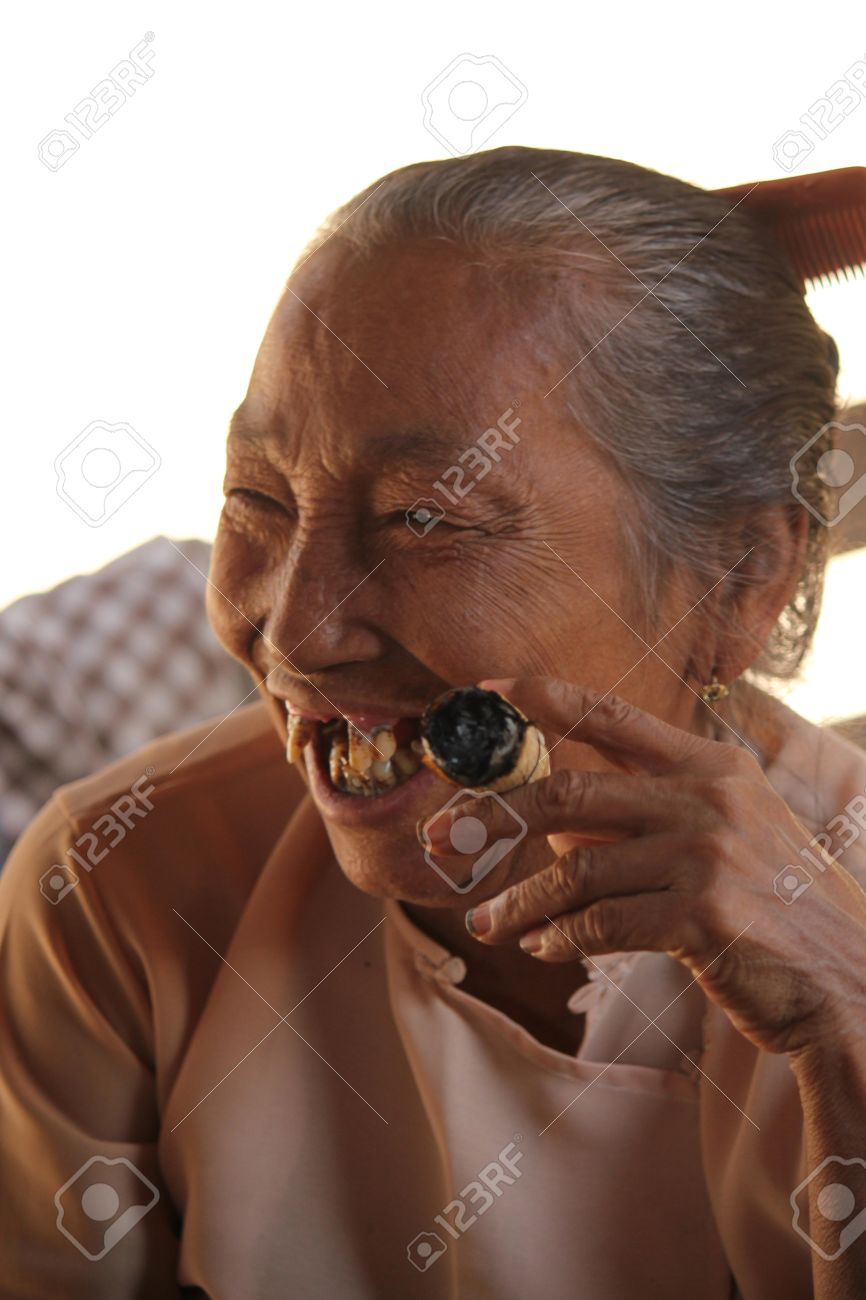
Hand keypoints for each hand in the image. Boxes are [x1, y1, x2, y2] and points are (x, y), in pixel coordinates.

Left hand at [424, 676, 865, 1057]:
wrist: (848, 981)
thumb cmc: (776, 907)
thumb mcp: (722, 839)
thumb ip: (640, 821)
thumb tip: (552, 829)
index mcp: (712, 765)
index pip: (612, 714)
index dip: (543, 698)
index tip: (488, 691)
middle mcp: (710, 797)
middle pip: (571, 793)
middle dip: (495, 817)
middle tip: (443, 840)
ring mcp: (709, 854)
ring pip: (577, 870)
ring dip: (520, 901)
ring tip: (488, 923)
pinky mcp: (705, 915)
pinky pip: (602, 923)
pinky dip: (559, 936)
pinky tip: (541, 946)